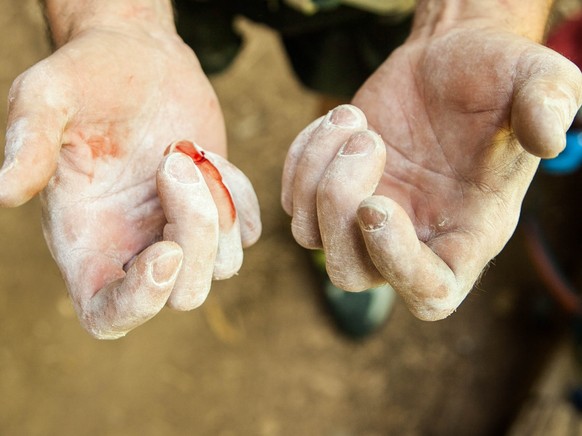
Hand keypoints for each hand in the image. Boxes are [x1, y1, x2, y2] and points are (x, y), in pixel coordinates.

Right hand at [0, 23, 259, 337]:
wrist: (139, 56)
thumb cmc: (87, 76)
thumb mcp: (48, 96)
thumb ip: (29, 143)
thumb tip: (3, 192)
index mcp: (86, 240)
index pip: (110, 316)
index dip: (140, 304)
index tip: (166, 251)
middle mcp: (135, 246)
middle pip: (185, 295)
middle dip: (195, 234)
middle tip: (174, 163)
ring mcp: (179, 232)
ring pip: (224, 267)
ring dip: (219, 210)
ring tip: (186, 152)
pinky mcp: (215, 211)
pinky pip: (247, 232)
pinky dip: (240, 199)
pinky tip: (211, 158)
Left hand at [282, 25, 581, 319]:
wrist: (449, 59)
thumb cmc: (498, 76)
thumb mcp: (539, 80)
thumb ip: (550, 105)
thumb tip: (549, 138)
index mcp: (467, 233)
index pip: (429, 293)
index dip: (396, 265)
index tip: (376, 204)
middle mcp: (413, 236)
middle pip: (349, 274)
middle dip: (339, 208)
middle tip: (367, 142)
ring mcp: (367, 217)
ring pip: (310, 237)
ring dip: (316, 175)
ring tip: (352, 120)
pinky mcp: (333, 191)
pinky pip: (294, 200)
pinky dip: (301, 160)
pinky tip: (337, 121)